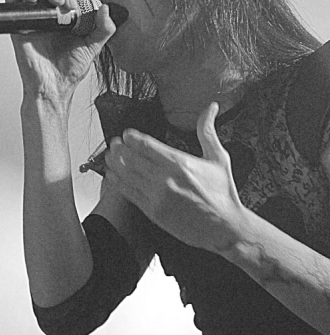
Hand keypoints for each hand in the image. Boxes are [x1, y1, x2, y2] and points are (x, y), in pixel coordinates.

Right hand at [6, 0, 114, 103]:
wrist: (53, 87)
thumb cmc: (69, 71)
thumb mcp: (93, 47)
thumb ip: (104, 29)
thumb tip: (105, 8)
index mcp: (66, 18)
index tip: (79, 3)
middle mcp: (49, 17)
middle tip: (70, 5)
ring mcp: (34, 20)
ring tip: (57, 2)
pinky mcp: (20, 25)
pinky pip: (13, 1)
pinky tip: (33, 0)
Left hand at [104, 102, 246, 252]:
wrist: (224, 227)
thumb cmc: (223, 194)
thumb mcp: (218, 158)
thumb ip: (207, 131)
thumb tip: (211, 107)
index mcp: (180, 163)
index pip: (146, 145)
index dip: (132, 137)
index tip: (126, 134)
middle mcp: (165, 179)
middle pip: (132, 158)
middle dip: (120, 148)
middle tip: (115, 143)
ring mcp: (157, 196)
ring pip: (127, 175)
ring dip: (115, 164)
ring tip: (109, 156)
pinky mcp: (153, 212)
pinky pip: (128, 193)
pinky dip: (117, 183)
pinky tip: (113, 176)